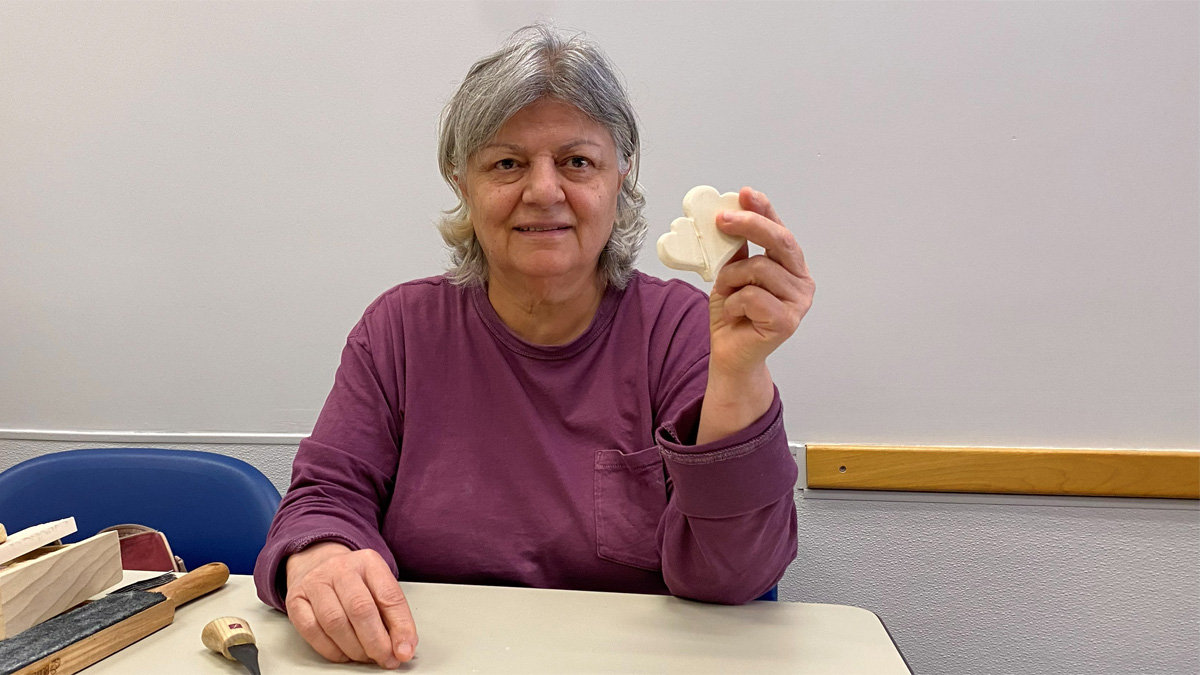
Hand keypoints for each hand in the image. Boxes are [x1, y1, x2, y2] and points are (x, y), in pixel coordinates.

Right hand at [284, 542, 417, 668]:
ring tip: (365, 657)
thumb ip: (393, 614)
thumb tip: (404, 647)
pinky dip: (331, 650)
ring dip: (354, 649)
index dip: (400, 627)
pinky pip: (312, 631)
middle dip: (376, 642)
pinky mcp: (295, 600)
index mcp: (369, 562)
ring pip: (335, 622)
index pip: (389, 596)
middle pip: (361, 610)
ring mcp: (315, 582)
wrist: (317, 563)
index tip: (404, 650)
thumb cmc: (353, 580)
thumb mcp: (378, 586)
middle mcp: (341, 568)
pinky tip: (344, 653)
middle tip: (385, 659)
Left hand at [697, 187, 813, 442]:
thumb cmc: (734, 315)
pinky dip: (735, 302)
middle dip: (751, 225)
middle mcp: (802, 281)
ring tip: (728, 293)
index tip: (744, 193)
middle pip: (781, 241)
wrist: (730, 355)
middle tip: (723, 219)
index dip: (764, 209)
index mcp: (791, 266)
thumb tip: (728, 217)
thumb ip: (737, 250)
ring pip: (759, 268)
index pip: (780, 230)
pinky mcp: (788, 322)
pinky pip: (753, 296)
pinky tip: (736, 314)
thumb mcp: (731, 274)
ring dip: (732, 278)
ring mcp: (799, 302)